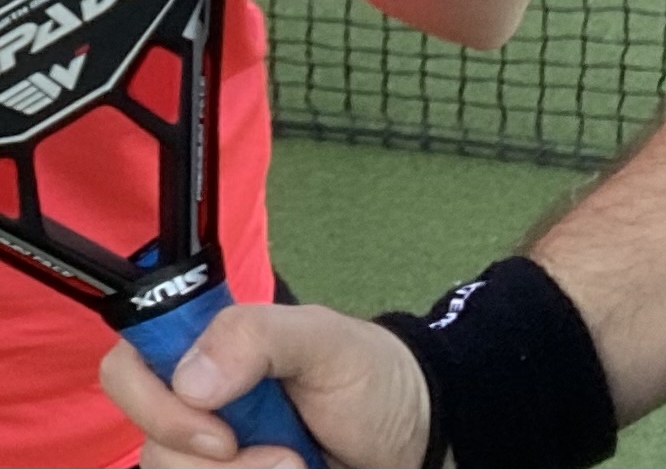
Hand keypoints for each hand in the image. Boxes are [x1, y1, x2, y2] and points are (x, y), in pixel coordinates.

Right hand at [100, 303, 430, 467]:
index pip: (126, 371)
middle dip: (217, 468)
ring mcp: (207, 461)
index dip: (152, 407)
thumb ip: (259, 337)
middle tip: (284, 457)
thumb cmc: (370, 377)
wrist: (411, 440)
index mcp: (205, 357)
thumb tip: (189, 379)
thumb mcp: (327, 341)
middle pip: (151, 453)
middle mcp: (193, 413)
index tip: (217, 432)